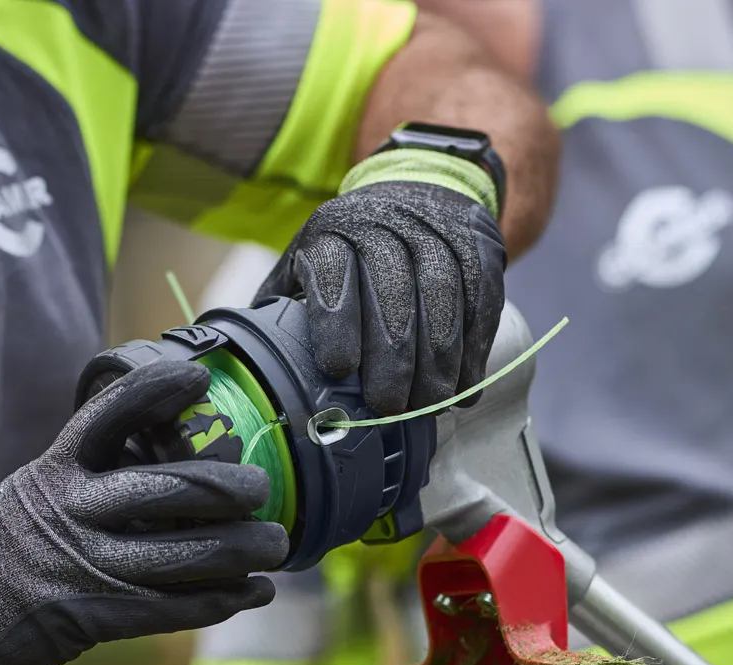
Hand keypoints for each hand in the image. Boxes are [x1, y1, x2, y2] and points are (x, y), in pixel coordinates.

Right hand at [0, 360, 288, 664]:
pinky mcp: (94, 615)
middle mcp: (71, 511)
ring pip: (180, 554)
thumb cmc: (7, 544)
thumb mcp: (35, 487)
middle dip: (226, 487)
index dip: (156, 391)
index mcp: (56, 469)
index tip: (197, 377)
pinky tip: (254, 593)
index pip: (108, 415)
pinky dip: (220, 600)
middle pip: (166, 487)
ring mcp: (83, 565)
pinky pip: (172, 608)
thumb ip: (89, 467)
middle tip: (262, 487)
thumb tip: (161, 436)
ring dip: (239, 551)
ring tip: (276, 545)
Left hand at [258, 154, 506, 416]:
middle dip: (392, 356)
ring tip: (431, 405)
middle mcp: (385, 224)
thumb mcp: (305, 263)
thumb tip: (251, 370)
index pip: (333, 272)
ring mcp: (436, 232)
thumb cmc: (350, 250)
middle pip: (392, 292)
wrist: (419, 189)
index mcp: (331, 232)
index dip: (336, 321)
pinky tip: (464, 384)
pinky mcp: (477, 246)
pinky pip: (480, 298)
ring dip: (438, 359)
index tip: (338, 368)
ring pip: (442, 297)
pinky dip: (475, 347)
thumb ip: (282, 309)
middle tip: (390, 406)